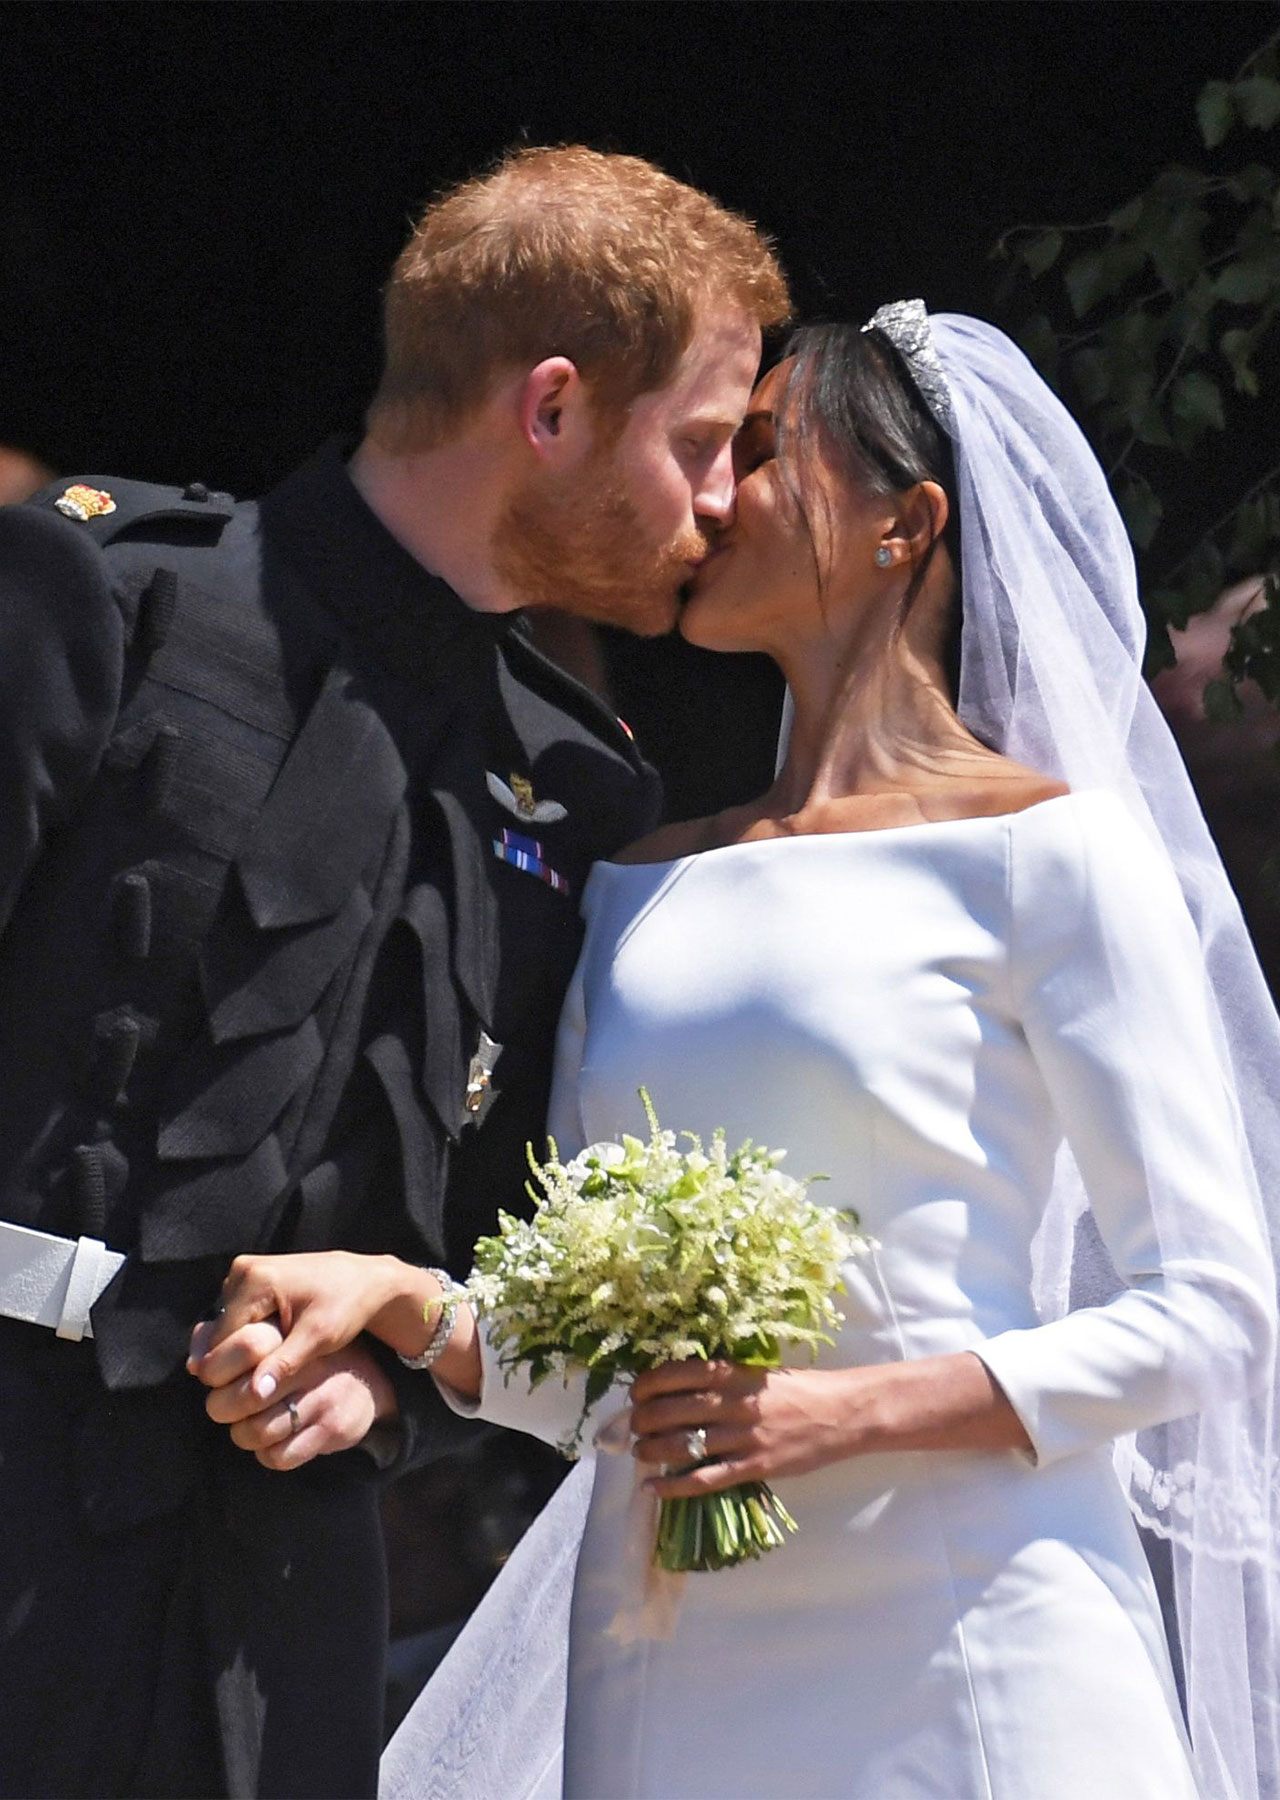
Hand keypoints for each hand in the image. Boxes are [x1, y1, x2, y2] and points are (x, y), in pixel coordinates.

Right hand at [187, 1250, 405, 1402]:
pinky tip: (269, 1348)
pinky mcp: (249, 1278)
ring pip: (223, 1327)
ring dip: (240, 1349)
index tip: (258, 1387)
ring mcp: (243, 1271)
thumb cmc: (347, 1306)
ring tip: (272, 1359)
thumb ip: (285, 1363)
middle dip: (237, 1359)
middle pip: (218, 1333)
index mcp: (256, 1279)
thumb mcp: (320, 1337)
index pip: (221, 1340)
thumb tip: (255, 1393)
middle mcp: (242, 1269)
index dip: (234, 1370)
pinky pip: (234, 1317)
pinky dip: (246, 1336)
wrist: (365, 1280)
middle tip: (267, 1374)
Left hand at [201, 1337, 396, 1470]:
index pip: (246, 1345)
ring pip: (257, 1431)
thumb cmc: (302, 1358)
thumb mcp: (276, 1337)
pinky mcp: (332, 1428)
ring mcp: (322, 1397)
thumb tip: (193, 1362)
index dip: (217, 1368)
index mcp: (293, 1335)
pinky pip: (279, 1456)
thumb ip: (230, 1338)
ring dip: (243, 1433)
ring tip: (248, 1424)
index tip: (214, 1377)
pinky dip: (266, 1454)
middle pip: (243, 1396)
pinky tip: (272, 1441)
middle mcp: (310, 1363)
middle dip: (222, 1408)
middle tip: (225, 1407)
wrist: (367, 1380)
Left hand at [629, 1360, 858, 1497]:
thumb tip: (679, 1388)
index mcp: (733, 1373)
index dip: (648, 1384)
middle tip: (632, 1425)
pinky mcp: (753, 1467)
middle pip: (672, 1411)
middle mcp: (733, 1403)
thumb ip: (723, 1380)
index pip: (677, 1374)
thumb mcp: (758, 1372)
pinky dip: (674, 1485)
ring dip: (651, 1450)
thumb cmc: (799, 1389)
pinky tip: (653, 1488)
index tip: (636, 1393)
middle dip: (643, 1419)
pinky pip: (705, 1479)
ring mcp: (743, 1437)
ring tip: (638, 1453)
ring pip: (682, 1445)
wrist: (842, 1413)